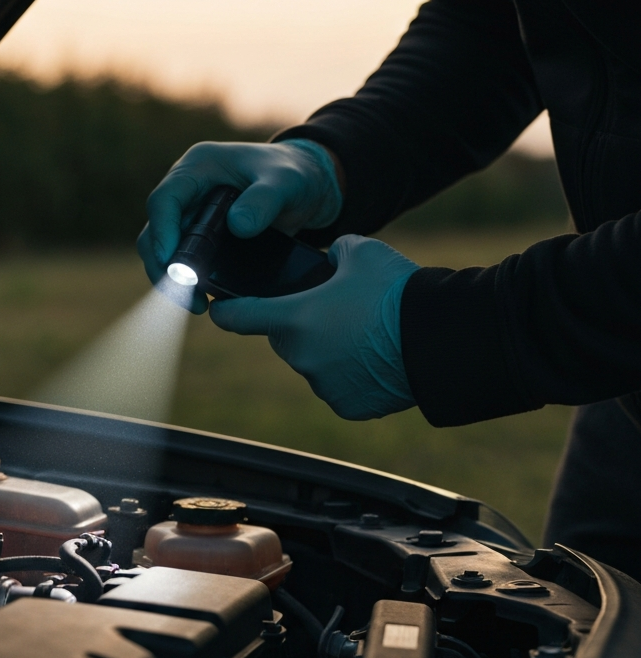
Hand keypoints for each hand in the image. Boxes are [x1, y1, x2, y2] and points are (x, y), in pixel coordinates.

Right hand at [137, 140, 342, 309]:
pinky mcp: (201, 238)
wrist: (306, 188)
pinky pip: (184, 261)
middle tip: (187, 295)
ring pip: (165, 251)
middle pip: (155, 231)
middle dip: (164, 266)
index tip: (171, 263)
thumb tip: (238, 226)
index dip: (162, 232)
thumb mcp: (286, 182)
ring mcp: (191, 215)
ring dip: (172, 280)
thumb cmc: (294, 174)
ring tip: (197, 304)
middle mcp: (187, 192)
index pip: (165, 199)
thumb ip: (265, 199)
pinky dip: (189, 282)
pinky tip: (206, 300)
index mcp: (198, 167)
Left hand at [208, 235, 418, 419]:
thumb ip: (334, 253)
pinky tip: (376, 358)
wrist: (440, 337)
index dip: (225, 311)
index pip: (238, 317)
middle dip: (301, 325)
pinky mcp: (348, 406)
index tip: (218, 310)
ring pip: (313, 362)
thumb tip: (332, 261)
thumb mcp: (361, 251)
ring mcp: (323, 385)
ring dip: (327, 350)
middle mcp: (301, 355)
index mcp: (294, 317)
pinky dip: (350, 375)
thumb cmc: (397, 291)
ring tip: (364, 333)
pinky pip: (339, 387)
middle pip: (285, 337)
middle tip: (336, 311)